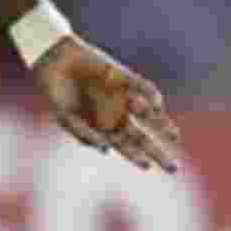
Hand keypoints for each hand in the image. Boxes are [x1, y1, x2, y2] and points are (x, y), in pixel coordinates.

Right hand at [33, 35, 178, 171]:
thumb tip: (106, 150)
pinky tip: (157, 107)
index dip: (136, 156)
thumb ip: (84, 135)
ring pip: (148, 115)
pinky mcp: (124, 77)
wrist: (55, 61)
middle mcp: (116, 114)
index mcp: (102, 127)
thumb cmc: (58, 93)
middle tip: (173, 169)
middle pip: (141, 137)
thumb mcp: (66, 118)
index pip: (125, 146)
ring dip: (162, 125)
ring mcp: (122, 96)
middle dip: (157, 152)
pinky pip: (143, 87)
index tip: (146, 167)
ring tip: (175, 137)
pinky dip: (151, 95)